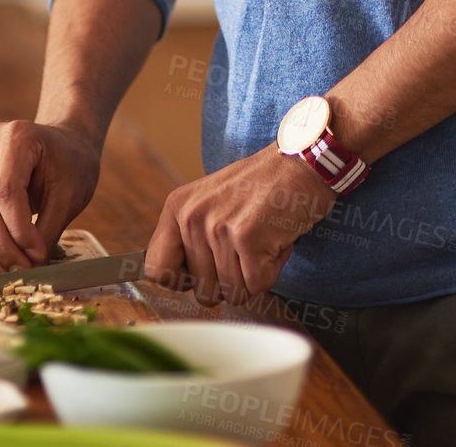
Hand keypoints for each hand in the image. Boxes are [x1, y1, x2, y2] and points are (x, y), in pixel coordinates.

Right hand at [0, 119, 100, 272]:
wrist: (67, 146)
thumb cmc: (72, 165)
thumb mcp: (69, 195)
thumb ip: (48, 230)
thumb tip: (31, 268)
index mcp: (18, 136)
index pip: (6, 190)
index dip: (19, 229)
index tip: (37, 255)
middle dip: (2, 243)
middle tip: (23, 270)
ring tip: (12, 271)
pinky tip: (2, 261)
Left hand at [146, 145, 335, 306]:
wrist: (299, 162)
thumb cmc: (259, 187)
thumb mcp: (210, 201)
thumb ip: (190, 237)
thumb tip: (176, 282)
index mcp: (178, 207)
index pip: (156, 269)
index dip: (181, 281)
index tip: (200, 273)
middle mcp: (192, 217)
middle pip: (202, 292)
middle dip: (229, 280)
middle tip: (244, 246)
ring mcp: (219, 227)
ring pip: (233, 293)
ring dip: (253, 275)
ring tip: (261, 238)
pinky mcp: (248, 237)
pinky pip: (257, 286)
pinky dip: (271, 271)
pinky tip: (274, 240)